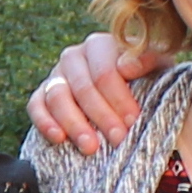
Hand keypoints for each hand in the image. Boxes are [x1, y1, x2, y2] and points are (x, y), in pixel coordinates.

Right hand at [25, 32, 160, 156]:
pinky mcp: (41, 94)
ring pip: (57, 97)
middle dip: (101, 116)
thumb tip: (126, 67)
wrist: (129, 92)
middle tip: (118, 139)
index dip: (119, 98)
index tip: (133, 120)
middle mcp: (74, 56)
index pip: (105, 72)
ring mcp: (55, 75)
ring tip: (91, 147)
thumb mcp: (155, 66)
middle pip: (82, 87)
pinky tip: (59, 138)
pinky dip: (44, 122)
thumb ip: (146, 60)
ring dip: (74, 123)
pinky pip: (36, 105)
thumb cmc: (145, 79)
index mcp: (100, 45)